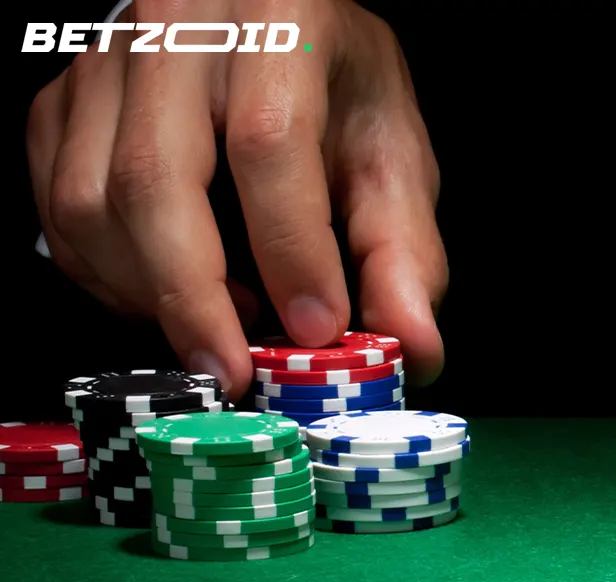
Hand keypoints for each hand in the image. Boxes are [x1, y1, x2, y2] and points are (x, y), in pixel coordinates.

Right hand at [25, 0, 446, 395]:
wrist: (266, 20)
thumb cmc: (331, 84)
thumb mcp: (389, 150)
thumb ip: (403, 249)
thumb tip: (414, 345)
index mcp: (280, 23)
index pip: (269, 142)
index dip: (291, 249)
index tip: (315, 328)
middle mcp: (179, 30)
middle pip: (153, 177)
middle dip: (193, 296)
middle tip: (234, 369)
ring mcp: (104, 63)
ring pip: (89, 202)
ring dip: (148, 291)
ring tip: (218, 321)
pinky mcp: (60, 102)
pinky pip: (58, 210)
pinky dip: (108, 276)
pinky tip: (166, 291)